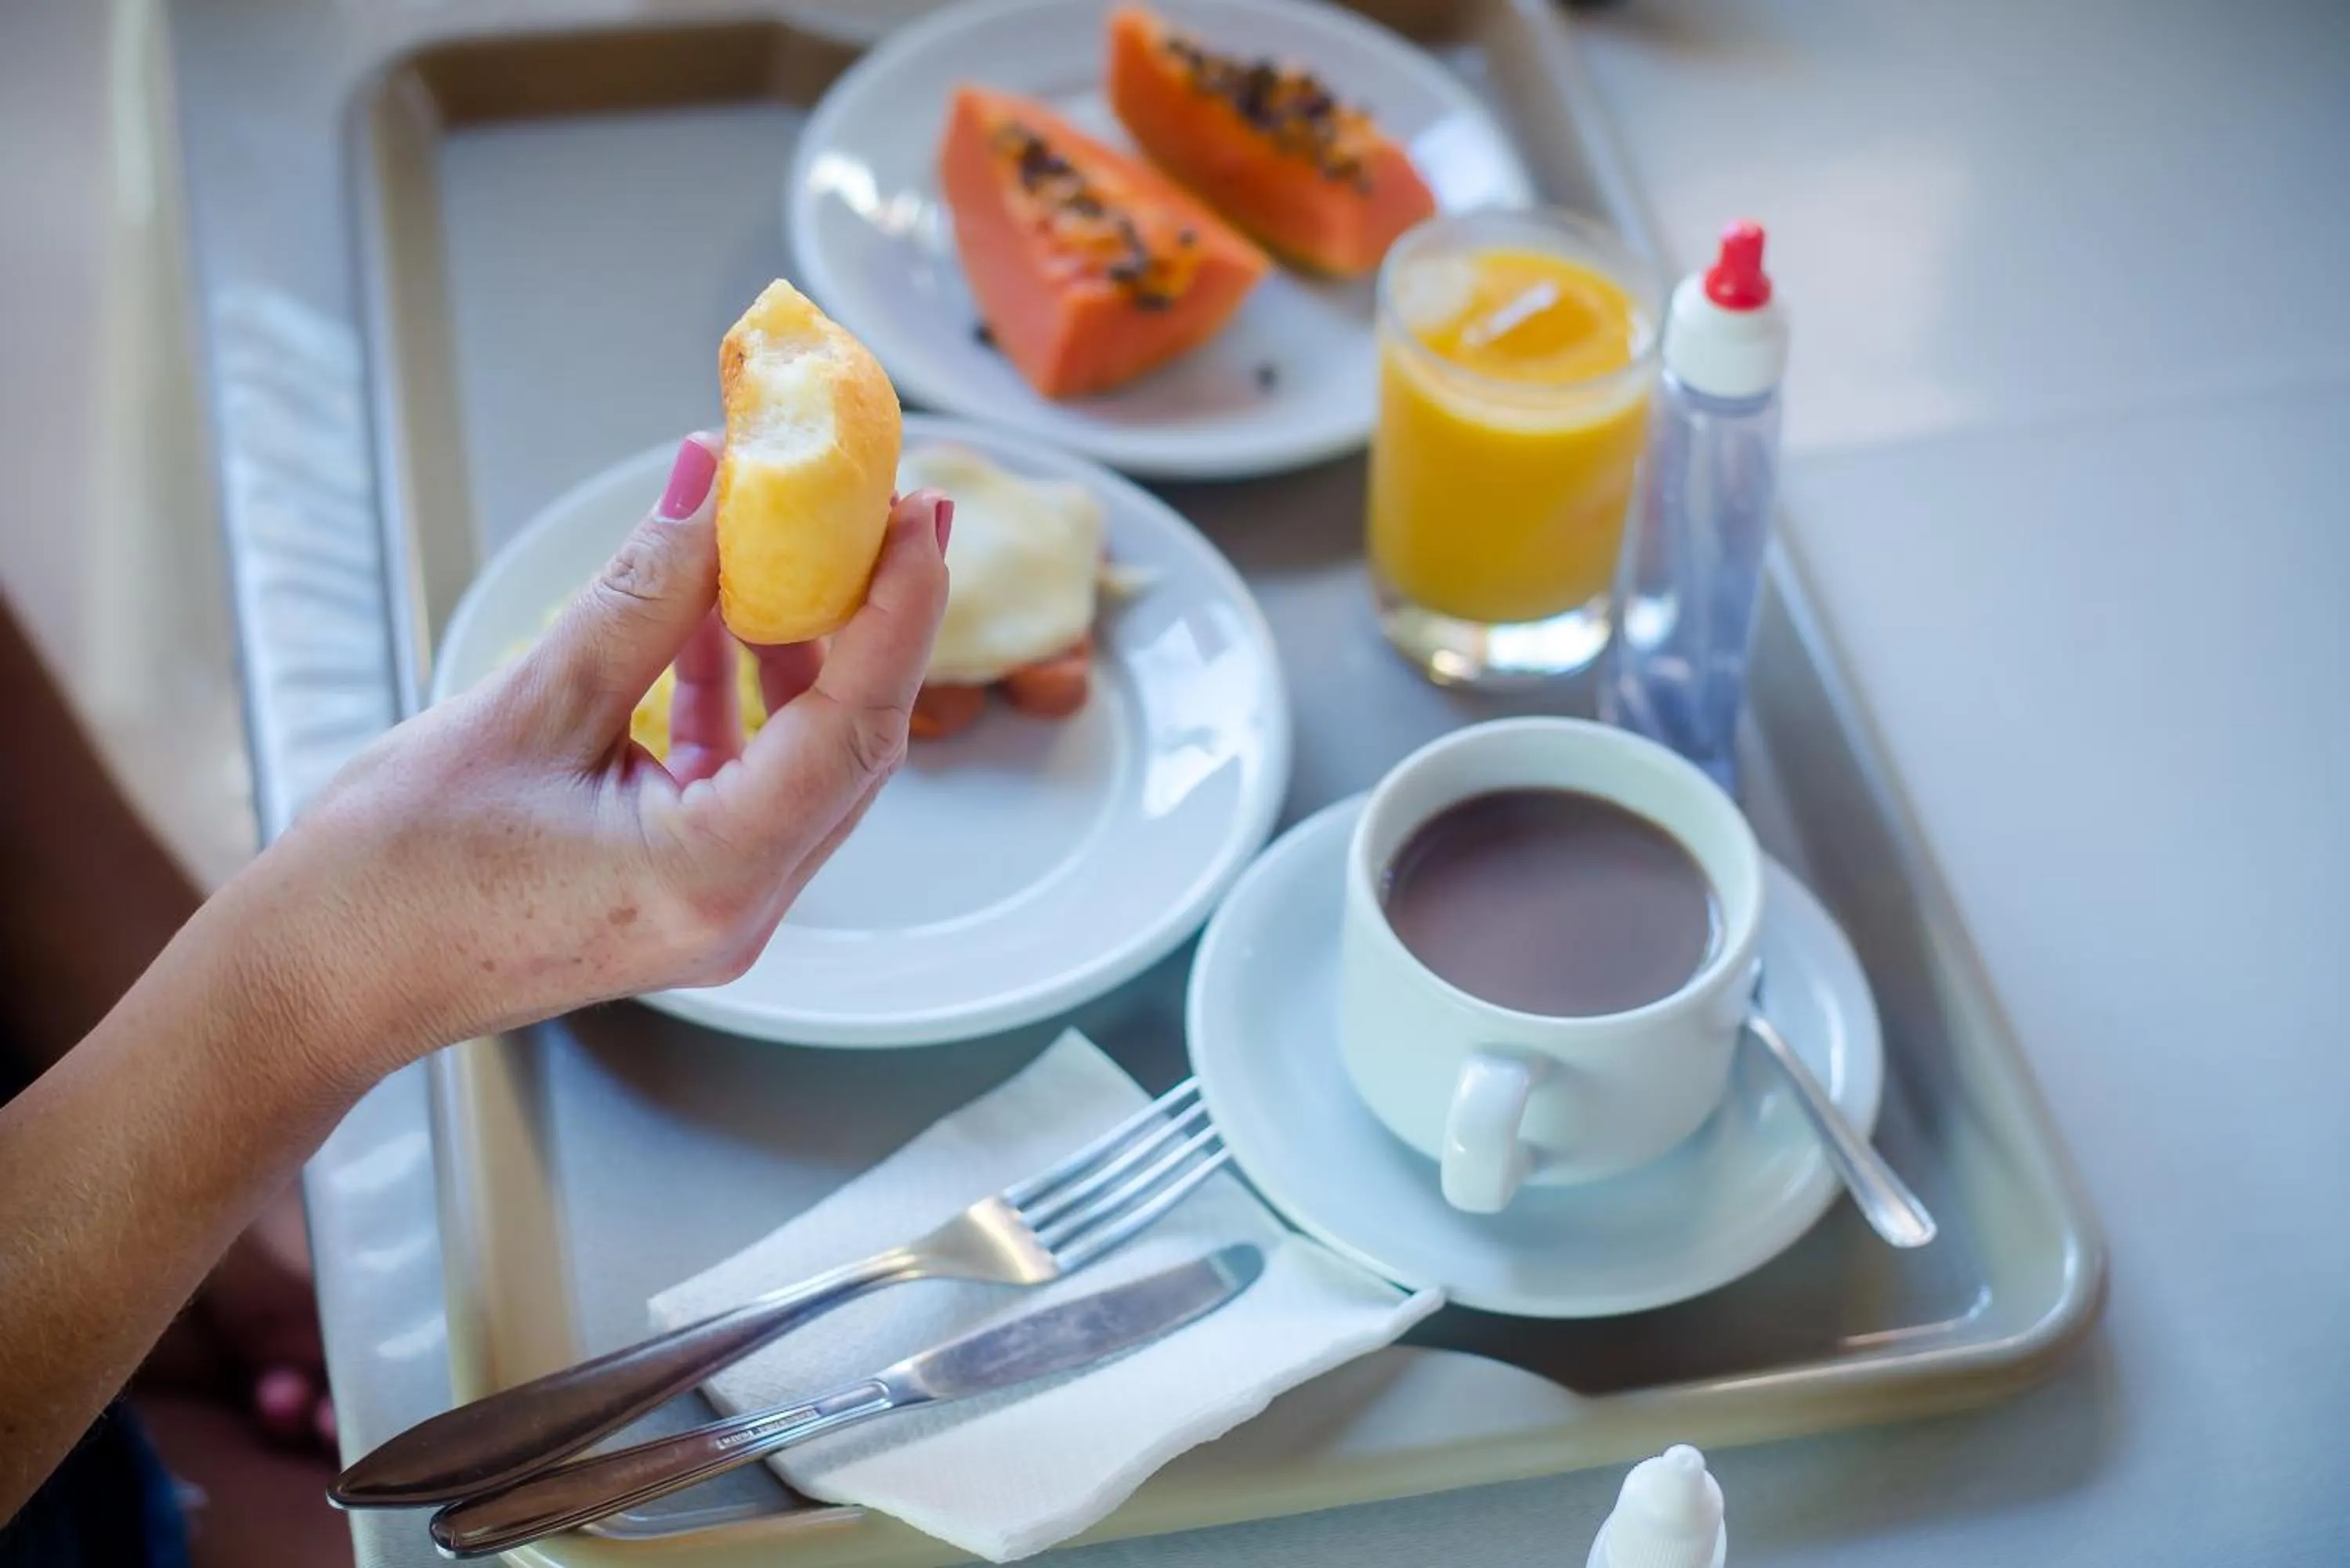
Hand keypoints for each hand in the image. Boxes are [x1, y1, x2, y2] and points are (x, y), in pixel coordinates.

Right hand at [269, 434, 950, 1078]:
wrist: (317, 984)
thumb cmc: (391, 877)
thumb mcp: (525, 709)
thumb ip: (639, 598)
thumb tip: (714, 487)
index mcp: (712, 877)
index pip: (853, 729)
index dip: (898, 612)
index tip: (914, 513)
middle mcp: (739, 907)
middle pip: (851, 744)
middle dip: (873, 620)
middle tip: (887, 507)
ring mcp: (717, 907)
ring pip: (806, 760)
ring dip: (805, 649)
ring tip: (798, 539)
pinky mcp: (683, 888)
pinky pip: (747, 778)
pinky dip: (743, 694)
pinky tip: (719, 611)